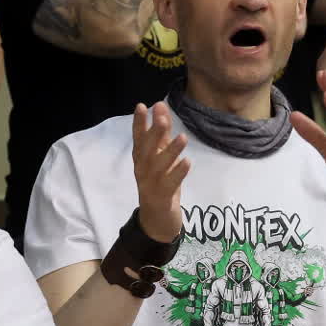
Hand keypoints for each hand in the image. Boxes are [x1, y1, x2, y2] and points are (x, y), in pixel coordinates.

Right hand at [131, 102, 188, 241]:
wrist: (157, 220)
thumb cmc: (160, 182)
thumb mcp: (161, 156)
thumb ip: (162, 133)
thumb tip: (161, 106)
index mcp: (141, 159)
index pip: (138, 138)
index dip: (138, 123)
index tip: (141, 106)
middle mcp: (142, 170)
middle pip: (146, 150)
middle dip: (153, 134)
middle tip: (162, 117)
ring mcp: (150, 185)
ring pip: (158, 167)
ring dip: (170, 151)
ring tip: (182, 137)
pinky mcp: (161, 197)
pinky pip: (170, 184)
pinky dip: (178, 173)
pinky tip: (187, 162)